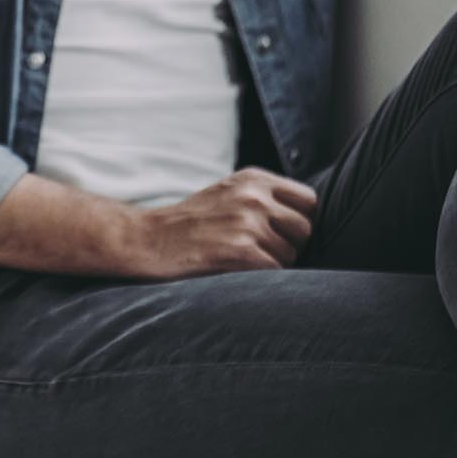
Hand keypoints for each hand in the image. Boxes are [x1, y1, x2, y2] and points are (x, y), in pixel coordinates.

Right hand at [122, 168, 317, 279]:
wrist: (147, 238)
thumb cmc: (189, 222)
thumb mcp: (227, 193)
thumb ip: (264, 198)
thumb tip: (306, 220)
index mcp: (253, 179)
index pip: (309, 200)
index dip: (299, 220)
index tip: (281, 233)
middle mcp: (254, 196)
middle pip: (305, 229)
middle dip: (290, 245)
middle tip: (262, 252)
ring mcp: (247, 222)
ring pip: (291, 254)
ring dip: (272, 264)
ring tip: (241, 261)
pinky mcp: (241, 250)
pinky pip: (275, 271)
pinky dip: (260, 278)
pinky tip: (236, 272)